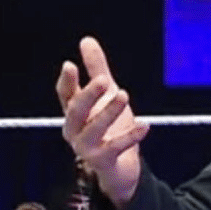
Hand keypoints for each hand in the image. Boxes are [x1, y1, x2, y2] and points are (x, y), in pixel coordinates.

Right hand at [57, 37, 149, 207]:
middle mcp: (75, 130)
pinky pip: (115, 148)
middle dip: (88, 96)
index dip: (67, 82)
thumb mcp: (105, 95)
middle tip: (103, 80)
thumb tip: (86, 40)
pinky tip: (145, 125)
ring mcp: (87, 148)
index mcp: (74, 113)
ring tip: (124, 95)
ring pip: (93, 130)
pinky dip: (130, 136)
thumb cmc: (109, 129)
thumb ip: (96, 68)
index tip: (70, 65)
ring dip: (108, 112)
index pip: (65, 95)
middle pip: (76, 112)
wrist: (118, 169)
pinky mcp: (102, 162)